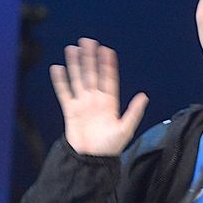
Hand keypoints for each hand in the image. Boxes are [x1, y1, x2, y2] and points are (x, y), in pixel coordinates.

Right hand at [50, 37, 147, 155]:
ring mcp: (82, 104)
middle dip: (90, 58)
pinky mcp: (70, 111)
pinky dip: (60, 81)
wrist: (91, 160)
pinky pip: (64, 92)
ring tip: (72, 49)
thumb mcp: (125, 129)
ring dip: (75, 64)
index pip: (108, 78)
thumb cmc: (109, 148)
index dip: (107, 64)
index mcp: (110, 103)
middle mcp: (95, 100)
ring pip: (78, 79)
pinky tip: (58, 68)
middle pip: (92, 74)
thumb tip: (144, 96)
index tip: (106, 50)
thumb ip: (134, 112)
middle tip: (87, 41)